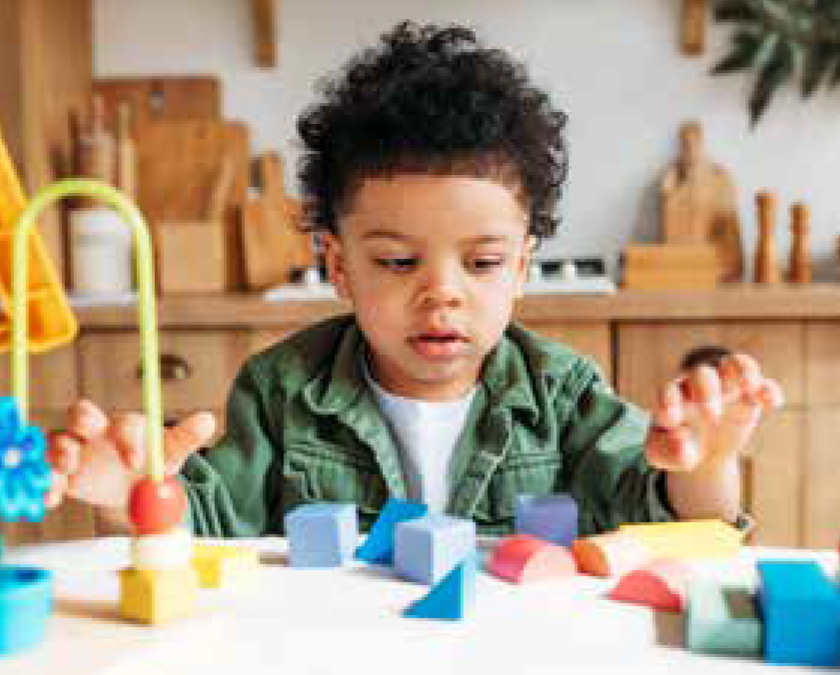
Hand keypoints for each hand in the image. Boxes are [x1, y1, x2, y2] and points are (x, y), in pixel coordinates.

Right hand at [46, 399, 215, 508]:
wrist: (136, 488)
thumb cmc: (152, 461)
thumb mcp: (171, 452)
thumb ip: (186, 438)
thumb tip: (208, 419)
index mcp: (126, 426)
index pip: (123, 423)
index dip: (127, 440)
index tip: (136, 463)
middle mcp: (98, 432)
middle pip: (80, 413)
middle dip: (80, 422)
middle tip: (83, 442)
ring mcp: (78, 450)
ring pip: (59, 440)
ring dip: (58, 453)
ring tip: (65, 471)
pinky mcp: (65, 473)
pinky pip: (49, 472)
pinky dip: (48, 483)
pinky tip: (53, 498)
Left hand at [645, 353, 783, 472]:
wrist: (704, 451)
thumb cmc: (678, 447)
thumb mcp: (665, 456)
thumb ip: (666, 450)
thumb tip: (680, 437)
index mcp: (673, 396)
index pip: (667, 389)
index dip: (668, 400)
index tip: (672, 420)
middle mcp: (697, 386)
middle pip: (702, 373)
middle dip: (707, 391)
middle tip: (711, 417)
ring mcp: (724, 387)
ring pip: (733, 363)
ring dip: (742, 370)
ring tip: (749, 387)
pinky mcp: (749, 397)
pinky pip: (763, 384)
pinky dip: (769, 390)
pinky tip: (770, 405)